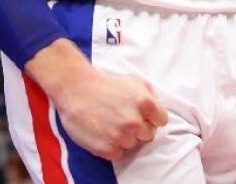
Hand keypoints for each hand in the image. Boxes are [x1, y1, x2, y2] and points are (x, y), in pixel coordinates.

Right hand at [27, 40, 167, 160]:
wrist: (75, 87)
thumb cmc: (104, 84)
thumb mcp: (134, 81)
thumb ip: (151, 97)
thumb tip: (157, 114)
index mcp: (145, 103)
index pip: (161, 121)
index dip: (151, 117)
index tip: (140, 113)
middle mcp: (135, 121)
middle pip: (148, 134)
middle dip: (138, 127)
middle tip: (121, 117)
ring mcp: (121, 136)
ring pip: (133, 144)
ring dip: (124, 137)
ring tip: (109, 122)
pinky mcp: (107, 148)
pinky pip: (119, 153)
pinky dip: (112, 145)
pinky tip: (103, 131)